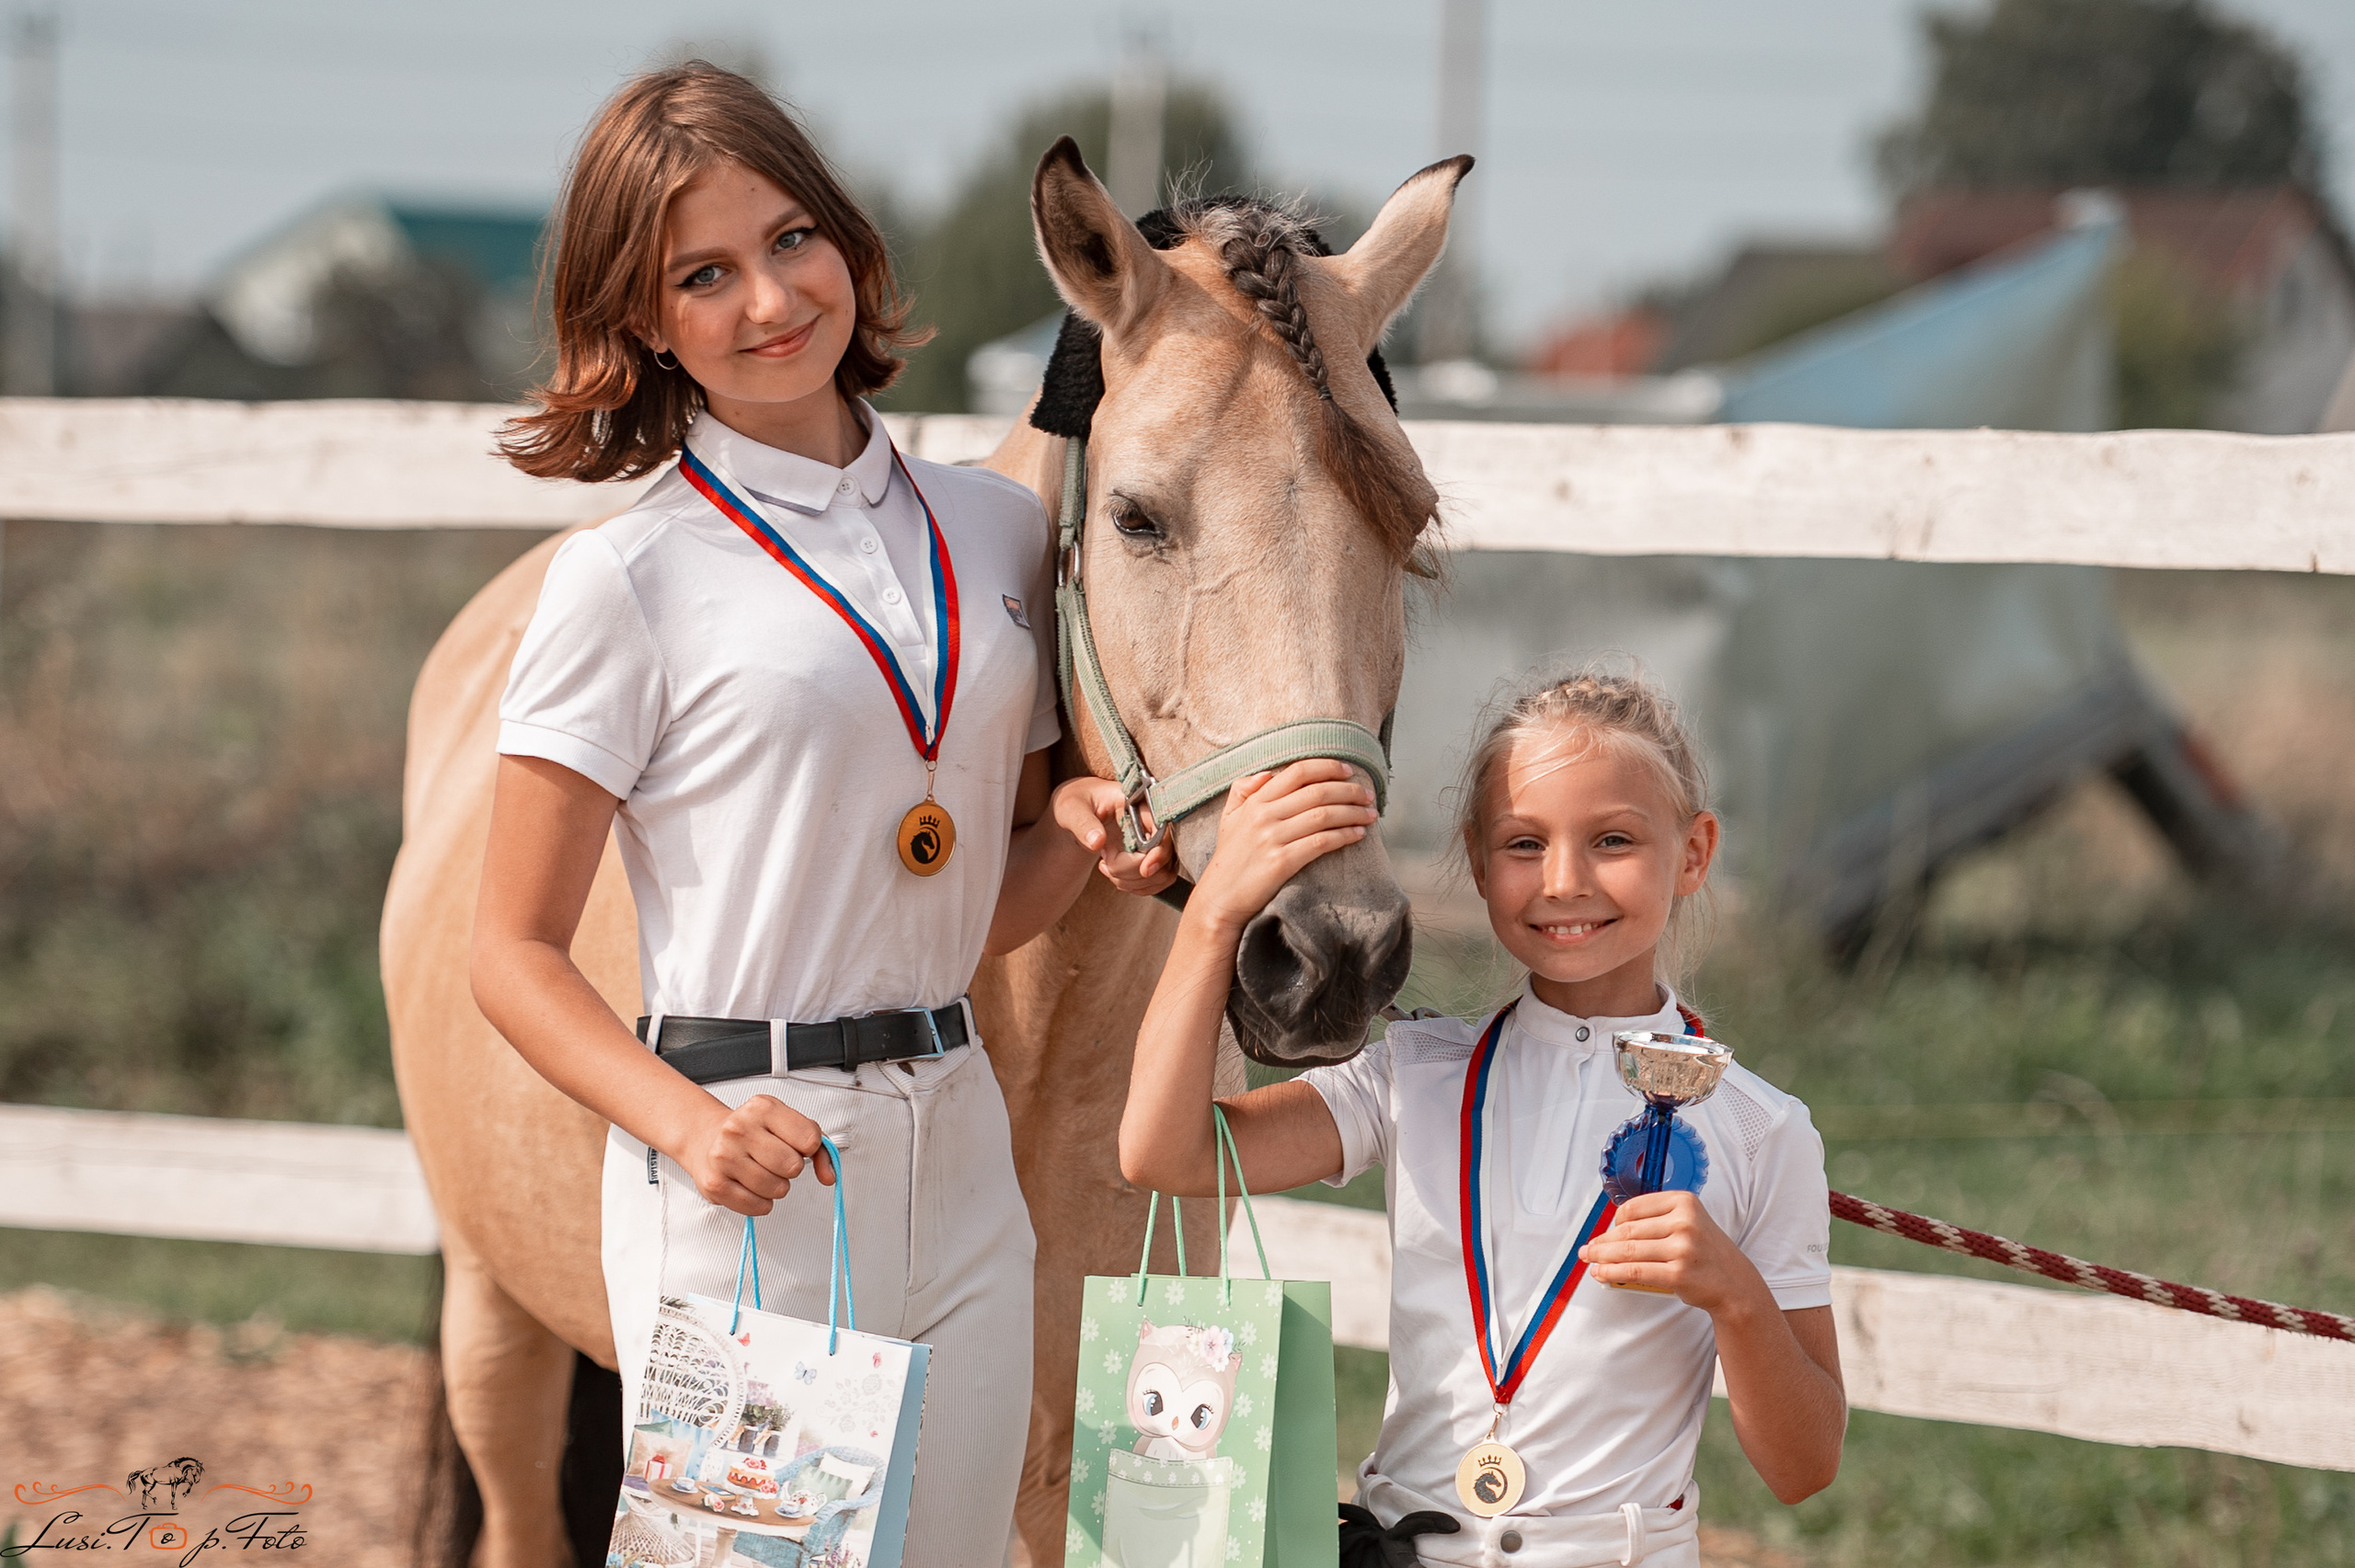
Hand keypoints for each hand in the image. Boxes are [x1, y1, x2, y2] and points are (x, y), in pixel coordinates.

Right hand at [677, 1094, 835, 1215]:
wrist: (705, 1137)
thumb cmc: (752, 1131)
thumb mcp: (786, 1124)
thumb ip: (818, 1147)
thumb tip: (829, 1176)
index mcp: (763, 1108)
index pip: (810, 1138)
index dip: (809, 1148)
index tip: (797, 1145)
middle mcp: (740, 1129)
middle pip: (793, 1166)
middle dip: (791, 1169)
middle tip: (775, 1160)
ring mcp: (724, 1157)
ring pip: (778, 1189)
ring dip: (776, 1187)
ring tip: (761, 1172)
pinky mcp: (715, 1184)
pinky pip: (758, 1207)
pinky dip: (761, 1202)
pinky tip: (750, 1185)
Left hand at [1051, 776, 1179, 895]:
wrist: (1078, 810)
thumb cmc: (1076, 802)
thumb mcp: (1072, 808)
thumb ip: (1083, 823)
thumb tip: (1097, 842)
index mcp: (1141, 803)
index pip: (1165, 831)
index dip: (1160, 853)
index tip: (1144, 870)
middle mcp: (1155, 821)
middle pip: (1165, 858)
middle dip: (1132, 871)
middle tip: (1105, 863)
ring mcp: (1157, 840)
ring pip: (1162, 874)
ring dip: (1133, 881)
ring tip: (1107, 867)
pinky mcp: (1153, 856)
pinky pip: (1157, 881)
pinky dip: (1136, 886)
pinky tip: (1114, 874)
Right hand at [1189, 760, 1377, 933]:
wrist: (1220, 898)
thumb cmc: (1229, 857)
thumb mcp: (1228, 818)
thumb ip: (1243, 790)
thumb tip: (1267, 773)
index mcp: (1255, 801)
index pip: (1297, 771)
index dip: (1327, 767)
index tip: (1349, 771)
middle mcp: (1264, 815)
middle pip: (1317, 791)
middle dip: (1349, 791)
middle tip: (1369, 795)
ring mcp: (1272, 838)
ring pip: (1324, 815)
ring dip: (1353, 812)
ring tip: (1371, 814)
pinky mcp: (1282, 862)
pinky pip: (1321, 842)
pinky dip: (1344, 835)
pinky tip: (1358, 834)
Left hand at [1580, 1190, 1772, 1317]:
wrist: (1735, 1283)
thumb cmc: (1705, 1252)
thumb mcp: (1689, 1222)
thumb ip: (1657, 1220)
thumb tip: (1612, 1231)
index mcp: (1684, 1201)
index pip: (1634, 1208)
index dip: (1614, 1222)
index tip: (1605, 1231)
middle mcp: (1685, 1221)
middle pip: (1628, 1230)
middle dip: (1603, 1241)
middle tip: (1588, 1249)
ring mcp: (1683, 1248)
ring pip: (1628, 1251)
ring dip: (1603, 1257)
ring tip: (1590, 1260)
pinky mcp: (1679, 1274)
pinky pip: (1635, 1271)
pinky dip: (1613, 1272)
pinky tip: (1601, 1273)